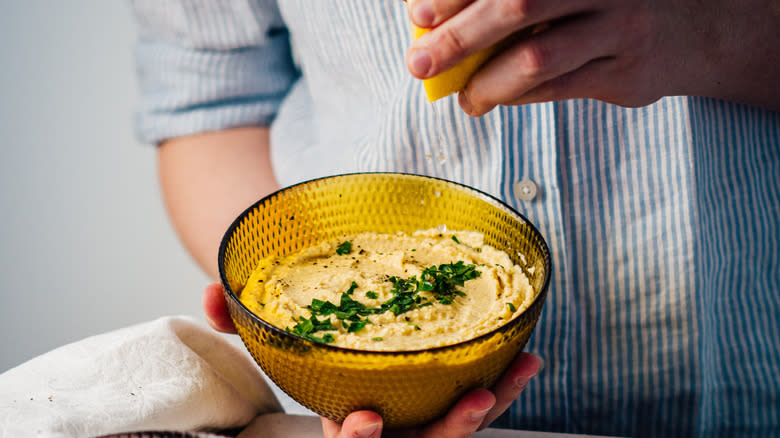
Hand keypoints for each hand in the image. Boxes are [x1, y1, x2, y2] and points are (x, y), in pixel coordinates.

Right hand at [202, 283, 542, 437]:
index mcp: (343, 419)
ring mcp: (419, 416)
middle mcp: (388, 426)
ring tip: (520, 367)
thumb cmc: (311, 351)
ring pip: (458, 426)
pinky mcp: (442, 397)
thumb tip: (212, 296)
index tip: (364, 418)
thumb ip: (241, 323)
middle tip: (471, 402)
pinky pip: (477, 399)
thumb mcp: (276, 341)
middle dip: (449, 430)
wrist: (339, 349)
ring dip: (494, 401)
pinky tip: (523, 354)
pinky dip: (502, 379)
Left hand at [405, 0, 779, 113]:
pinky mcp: (628, 74)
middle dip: (459, 37)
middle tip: (419, 63)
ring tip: (463, 97)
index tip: (420, 13)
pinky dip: (515, 96)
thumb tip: (435, 24)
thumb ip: (511, 1)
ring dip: (487, 83)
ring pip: (538, 58)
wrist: (695, 26)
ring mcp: (622, 26)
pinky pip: (557, 90)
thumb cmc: (604, 3)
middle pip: (517, 3)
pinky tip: (491, 98)